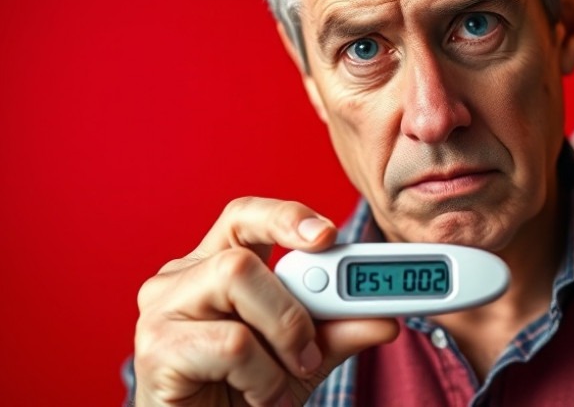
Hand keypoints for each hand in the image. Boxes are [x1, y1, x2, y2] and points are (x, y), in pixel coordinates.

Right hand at [133, 197, 398, 405]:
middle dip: (292, 305)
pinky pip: (231, 342)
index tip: (328, 234)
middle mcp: (181, 279)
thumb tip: (386, 318)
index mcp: (214, 266)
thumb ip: (339, 332)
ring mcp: (162, 310)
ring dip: (280, 336)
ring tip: (284, 378)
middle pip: (242, 254)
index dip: (286, 216)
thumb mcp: (304, 358)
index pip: (246, 216)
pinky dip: (263, 376)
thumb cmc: (245, 394)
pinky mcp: (156, 350)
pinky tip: (261, 397)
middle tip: (310, 349)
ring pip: (234, 279)